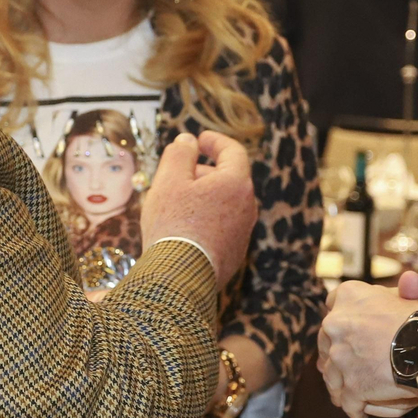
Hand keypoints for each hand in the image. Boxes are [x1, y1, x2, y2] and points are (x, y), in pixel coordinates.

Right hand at [141, 131, 256, 286]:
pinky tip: (181, 229)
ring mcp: (243, 233)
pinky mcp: (234, 254)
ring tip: (174, 204)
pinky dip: (205, 219)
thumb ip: (179, 154)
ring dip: (203, 197)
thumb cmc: (174, 225)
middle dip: (203, 172)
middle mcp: (247, 207)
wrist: (180, 277)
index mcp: (236, 183)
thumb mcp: (169, 180)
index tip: (200, 140)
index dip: (215, 141)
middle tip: (176, 175)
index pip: (233, 151)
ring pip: (224, 204)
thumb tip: (188, 141)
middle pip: (227, 179)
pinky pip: (221, 226)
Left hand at [318, 281, 417, 417]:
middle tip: (349, 365)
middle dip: (336, 354)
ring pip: (332, 375)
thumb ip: (411, 287)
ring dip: (341, 384)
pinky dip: (355, 409)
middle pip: (327, 341)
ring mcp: (341, 357)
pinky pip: (348, 402)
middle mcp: (336, 324)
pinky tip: (361, 413)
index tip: (347, 328)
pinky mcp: (351, 386)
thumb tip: (408, 280)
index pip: (333, 302)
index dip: (343, 317)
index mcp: (350, 296)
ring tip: (351, 393)